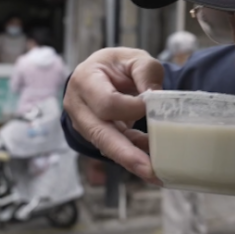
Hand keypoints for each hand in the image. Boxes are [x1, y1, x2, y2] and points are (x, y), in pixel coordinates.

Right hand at [64, 47, 163, 184]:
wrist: (102, 73)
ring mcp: (83, 124)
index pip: (107, 103)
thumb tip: (156, 98)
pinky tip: (154, 163)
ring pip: (107, 147)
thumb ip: (146, 72)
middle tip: (150, 170)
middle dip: (126, 154)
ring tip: (157, 175)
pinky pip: (116, 148)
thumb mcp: (134, 58)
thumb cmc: (116, 65)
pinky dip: (135, 155)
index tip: (153, 106)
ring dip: (132, 161)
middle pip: (101, 134)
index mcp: (85, 80)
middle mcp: (78, 106)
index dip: (132, 108)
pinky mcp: (96, 136)